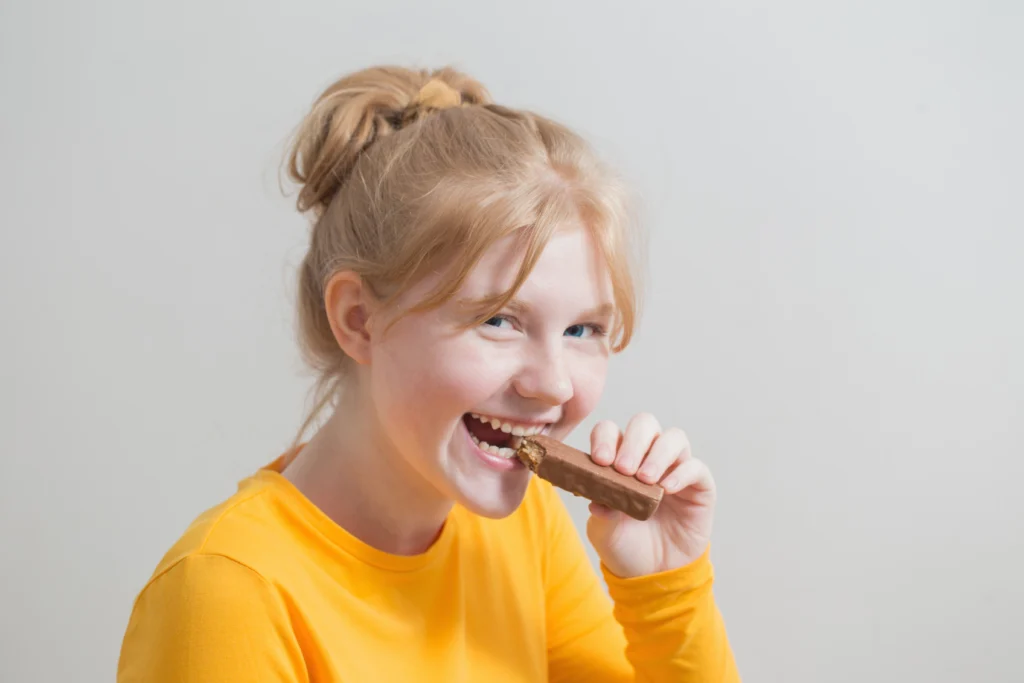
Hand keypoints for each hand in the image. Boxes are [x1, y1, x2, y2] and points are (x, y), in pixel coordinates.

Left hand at [586, 413, 715, 578]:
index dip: (605, 439)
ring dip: (658, 454)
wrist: (652, 575)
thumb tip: (598, 499)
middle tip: (623, 469)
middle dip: (633, 441)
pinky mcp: (699, 486)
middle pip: (645, 424)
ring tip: (645, 480)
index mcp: (618, 459)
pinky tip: (667, 489)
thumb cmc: (625, 546)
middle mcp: (647, 457)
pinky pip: (696, 467)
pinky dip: (682, 473)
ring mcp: (675, 468)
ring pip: (674, 438)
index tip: (600, 461)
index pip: (611, 432)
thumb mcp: (604, 532)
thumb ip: (601, 512)